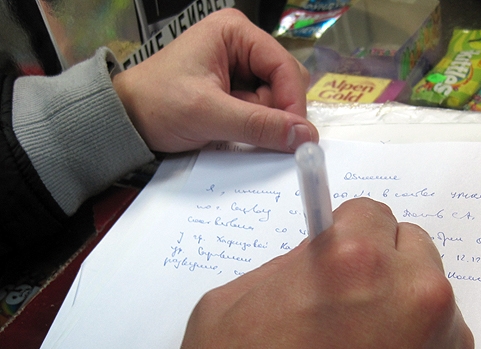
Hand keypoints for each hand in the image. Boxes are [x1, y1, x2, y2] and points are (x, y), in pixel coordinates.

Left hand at [112, 9, 317, 152]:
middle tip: (251, 130)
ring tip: (229, 125)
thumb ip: (259, 125)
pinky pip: (262, 109)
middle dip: (276, 111)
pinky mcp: (235, 89)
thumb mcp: (209, 114)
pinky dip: (255, 125)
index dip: (292, 102)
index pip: (284, 66)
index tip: (294, 136)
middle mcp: (242, 44)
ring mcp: (239, 67)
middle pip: (286, 82)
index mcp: (235, 32)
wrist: (126, 120)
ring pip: (277, 99)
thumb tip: (305, 137)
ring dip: (263, 120)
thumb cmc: (158, 105)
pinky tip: (231, 128)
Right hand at [166, 198, 473, 348]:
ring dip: (399, 305)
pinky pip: (439, 339)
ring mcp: (443, 340)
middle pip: (409, 245)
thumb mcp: (227, 308)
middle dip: (379, 263)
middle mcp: (413, 291)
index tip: (336, 252)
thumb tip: (313, 263)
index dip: (344, 233)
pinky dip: (415, 346)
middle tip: (346, 299)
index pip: (368, 212)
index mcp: (354, 260)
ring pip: (427, 292)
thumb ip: (285, 269)